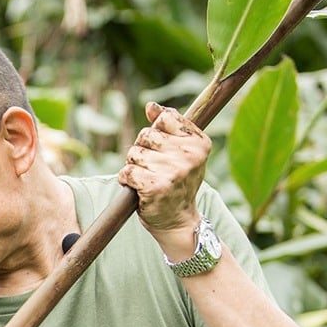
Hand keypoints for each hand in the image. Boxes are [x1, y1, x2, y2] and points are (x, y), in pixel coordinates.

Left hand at [118, 102, 211, 236]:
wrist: (178, 220)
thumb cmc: (177, 182)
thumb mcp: (180, 151)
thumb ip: (167, 126)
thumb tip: (150, 106)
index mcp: (199, 142)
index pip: (165, 117)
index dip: (156, 132)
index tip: (162, 149)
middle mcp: (190, 155)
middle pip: (146, 135)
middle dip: (142, 150)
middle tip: (152, 168)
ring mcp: (174, 171)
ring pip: (134, 153)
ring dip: (133, 166)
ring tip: (147, 179)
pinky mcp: (156, 186)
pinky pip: (127, 172)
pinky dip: (126, 180)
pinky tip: (138, 188)